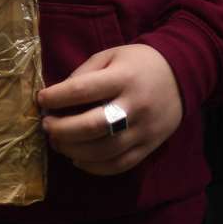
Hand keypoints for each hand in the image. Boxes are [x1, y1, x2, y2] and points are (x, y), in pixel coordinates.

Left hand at [39, 44, 182, 175]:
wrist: (182, 75)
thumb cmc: (137, 63)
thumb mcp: (109, 56)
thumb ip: (83, 74)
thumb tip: (57, 97)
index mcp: (122, 78)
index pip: (81, 90)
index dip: (55, 98)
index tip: (41, 100)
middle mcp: (134, 106)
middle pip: (92, 126)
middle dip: (61, 129)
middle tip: (46, 126)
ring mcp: (144, 130)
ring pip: (104, 150)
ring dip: (74, 150)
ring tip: (57, 143)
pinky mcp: (150, 147)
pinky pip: (120, 164)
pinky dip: (95, 167)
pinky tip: (78, 159)